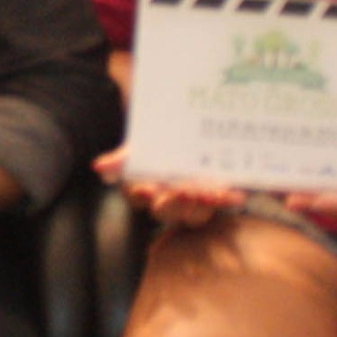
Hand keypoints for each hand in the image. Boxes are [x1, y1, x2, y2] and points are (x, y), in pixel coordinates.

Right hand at [100, 146, 239, 230]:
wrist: (191, 122)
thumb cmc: (159, 135)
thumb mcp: (143, 142)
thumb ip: (123, 157)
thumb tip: (99, 167)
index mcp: (145, 187)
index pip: (138, 199)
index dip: (143, 195)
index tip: (146, 187)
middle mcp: (167, 198)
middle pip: (166, 211)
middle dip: (174, 204)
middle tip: (182, 191)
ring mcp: (193, 199)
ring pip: (194, 214)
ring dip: (202, 206)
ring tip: (209, 194)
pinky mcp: (217, 194)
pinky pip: (222, 203)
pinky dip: (229, 200)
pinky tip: (236, 195)